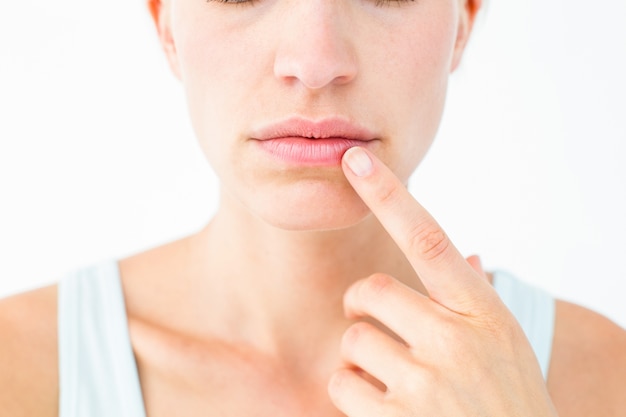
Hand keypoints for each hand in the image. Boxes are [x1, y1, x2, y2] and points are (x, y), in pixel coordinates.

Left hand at [328, 147, 557, 415]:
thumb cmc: (510, 398)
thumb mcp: (505, 342)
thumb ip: (475, 299)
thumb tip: (468, 254)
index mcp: (481, 311)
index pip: (427, 238)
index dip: (388, 195)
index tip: (356, 160)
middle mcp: (456, 339)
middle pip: (370, 292)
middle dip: (360, 307)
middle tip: (371, 323)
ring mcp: (428, 383)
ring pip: (352, 340)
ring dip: (359, 358)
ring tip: (393, 379)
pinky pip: (342, 384)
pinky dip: (352, 393)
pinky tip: (384, 407)